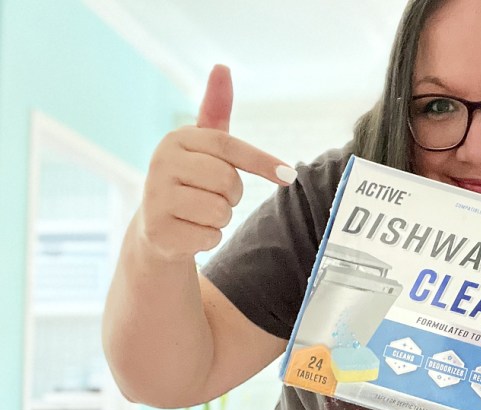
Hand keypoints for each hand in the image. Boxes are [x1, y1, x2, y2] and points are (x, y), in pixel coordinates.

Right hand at [138, 65, 297, 261]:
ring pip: (220, 210)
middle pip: (227, 181)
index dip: (262, 161)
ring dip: (220, 217)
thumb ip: (216, 109)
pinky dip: (209, 238)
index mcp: (176, 138)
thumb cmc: (192, 179)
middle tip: (213, 195)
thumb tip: (221, 66)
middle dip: (232, 194)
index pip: (228, 147)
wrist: (158, 227)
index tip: (289, 175)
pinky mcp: (158, 230)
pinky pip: (209, 236)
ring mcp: (156, 197)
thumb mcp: (204, 145)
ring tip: (199, 212)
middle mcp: (160, 162)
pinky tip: (190, 230)